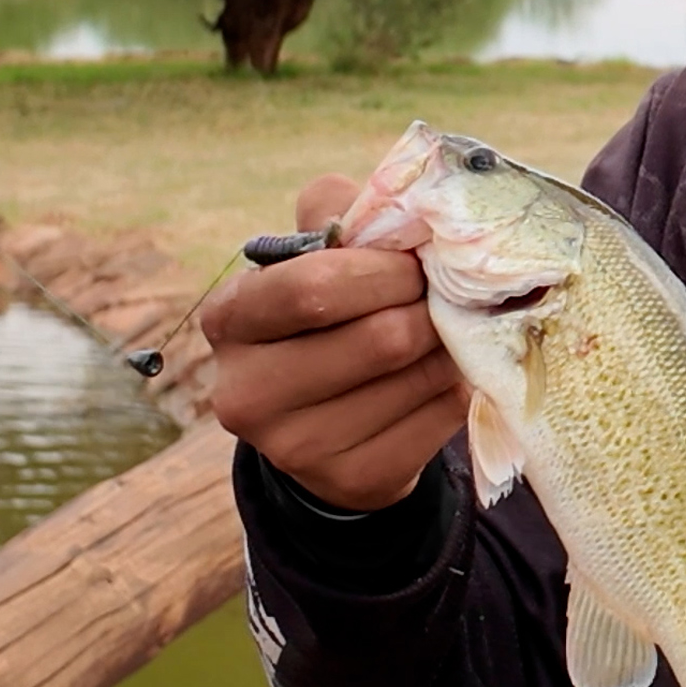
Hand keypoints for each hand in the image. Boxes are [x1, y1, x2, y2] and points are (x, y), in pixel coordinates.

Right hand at [196, 174, 466, 510]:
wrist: (330, 420)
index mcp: (229, 319)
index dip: (381, 270)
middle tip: (442, 296)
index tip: (414, 262)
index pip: (309, 288)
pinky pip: (437, 420)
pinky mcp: (349, 481)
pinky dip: (456, 390)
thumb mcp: (317, 250)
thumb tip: (400, 205)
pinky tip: (440, 378)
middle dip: (425, 307)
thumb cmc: (329, 313)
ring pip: (414, 378)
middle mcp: (244, 391)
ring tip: (443, 332)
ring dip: (448, 346)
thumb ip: (342, 209)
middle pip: (377, 339)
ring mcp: (293, 448)